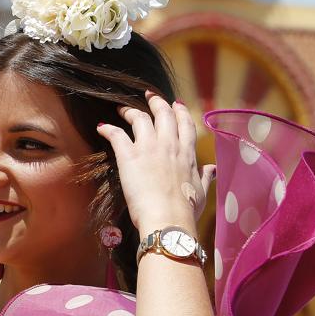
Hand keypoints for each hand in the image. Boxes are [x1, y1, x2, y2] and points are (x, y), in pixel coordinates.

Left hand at [96, 92, 215, 232]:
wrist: (168, 219)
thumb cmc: (185, 210)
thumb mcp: (201, 191)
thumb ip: (205, 176)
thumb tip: (212, 168)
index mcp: (187, 153)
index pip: (185, 124)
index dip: (180, 111)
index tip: (176, 104)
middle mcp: (169, 145)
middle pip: (163, 113)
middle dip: (156, 101)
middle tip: (149, 95)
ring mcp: (149, 148)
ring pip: (140, 118)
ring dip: (130, 111)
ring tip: (122, 109)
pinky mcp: (129, 156)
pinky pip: (117, 134)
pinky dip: (108, 128)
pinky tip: (102, 126)